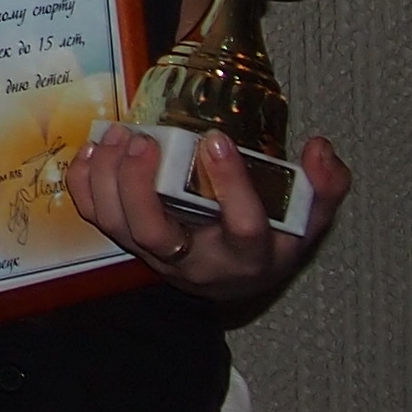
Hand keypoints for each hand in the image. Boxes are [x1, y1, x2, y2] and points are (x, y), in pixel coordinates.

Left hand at [68, 124, 347, 302]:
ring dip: (110, 179)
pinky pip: (97, 221)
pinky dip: (87, 186)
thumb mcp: (309, 218)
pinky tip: (94, 150)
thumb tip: (319, 149)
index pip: (244, 228)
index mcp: (249, 255)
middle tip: (143, 139)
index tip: (218, 139)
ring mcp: (158, 256)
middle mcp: (197, 262)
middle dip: (141, 186)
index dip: (231, 186)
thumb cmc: (273, 237)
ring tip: (119, 135)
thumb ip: (324, 186)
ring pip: (121, 227)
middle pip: (157, 234)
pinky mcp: (130, 245)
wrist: (235, 276)